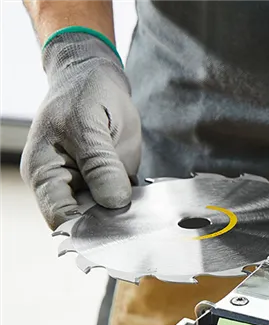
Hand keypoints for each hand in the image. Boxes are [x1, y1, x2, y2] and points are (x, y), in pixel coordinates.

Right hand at [21, 33, 140, 228]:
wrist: (99, 78)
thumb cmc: (83, 94)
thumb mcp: (88, 125)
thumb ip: (101, 165)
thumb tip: (113, 201)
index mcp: (46, 174)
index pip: (61, 219)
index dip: (86, 231)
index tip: (115, 231)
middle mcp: (65, 187)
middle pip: (86, 224)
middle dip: (112, 229)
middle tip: (138, 229)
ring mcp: (90, 187)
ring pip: (108, 218)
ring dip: (128, 221)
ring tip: (147, 219)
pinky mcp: (112, 185)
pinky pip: (125, 206)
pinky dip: (138, 210)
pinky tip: (153, 209)